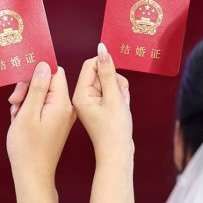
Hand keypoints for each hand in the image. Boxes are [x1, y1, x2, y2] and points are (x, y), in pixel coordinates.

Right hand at [6, 62, 74, 182]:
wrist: (33, 175)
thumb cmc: (28, 147)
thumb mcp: (28, 113)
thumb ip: (37, 87)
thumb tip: (44, 65)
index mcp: (61, 103)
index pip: (54, 72)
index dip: (35, 74)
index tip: (21, 85)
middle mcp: (66, 108)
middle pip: (47, 83)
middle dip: (28, 89)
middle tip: (15, 103)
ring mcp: (62, 117)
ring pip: (42, 95)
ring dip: (26, 101)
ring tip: (16, 116)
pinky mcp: (56, 124)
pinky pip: (42, 108)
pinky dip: (29, 111)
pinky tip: (20, 121)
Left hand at [73, 43, 132, 162]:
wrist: (118, 154)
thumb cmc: (115, 130)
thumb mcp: (114, 97)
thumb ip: (108, 72)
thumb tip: (102, 48)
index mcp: (80, 94)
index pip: (91, 64)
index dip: (107, 68)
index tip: (116, 82)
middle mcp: (82, 97)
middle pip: (101, 73)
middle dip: (115, 82)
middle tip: (120, 99)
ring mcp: (91, 103)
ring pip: (108, 82)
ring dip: (119, 90)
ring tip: (121, 106)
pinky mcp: (98, 108)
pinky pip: (111, 93)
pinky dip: (120, 98)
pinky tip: (122, 109)